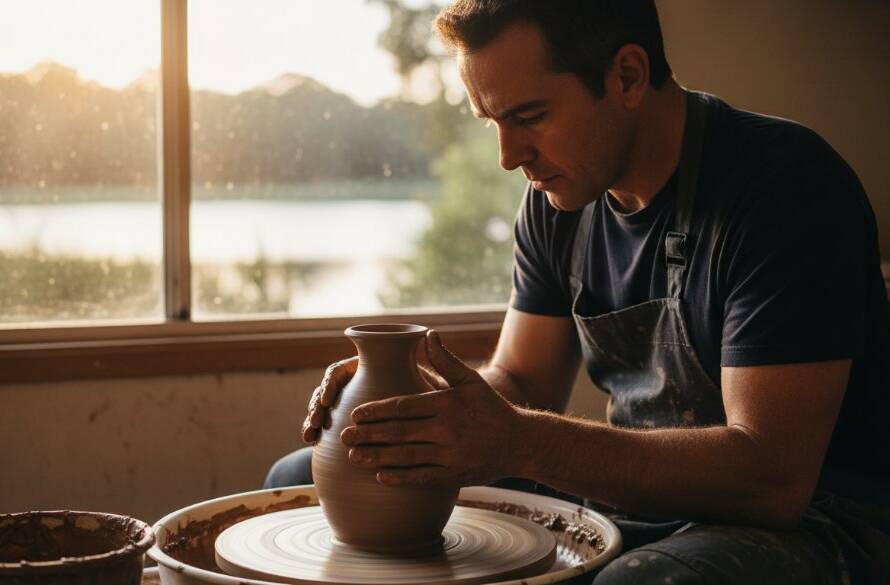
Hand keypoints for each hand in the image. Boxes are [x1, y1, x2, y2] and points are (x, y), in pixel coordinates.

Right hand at [302, 355, 448, 443]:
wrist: (446, 431)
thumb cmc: (446, 403)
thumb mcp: (445, 384)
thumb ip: (437, 361)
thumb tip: (430, 333)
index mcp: (373, 368)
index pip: (342, 370)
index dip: (330, 383)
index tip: (327, 399)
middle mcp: (360, 384)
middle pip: (330, 389)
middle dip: (317, 404)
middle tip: (315, 422)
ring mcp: (355, 404)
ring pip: (326, 408)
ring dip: (314, 419)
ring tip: (309, 436)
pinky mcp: (357, 425)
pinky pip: (331, 427)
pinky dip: (320, 435)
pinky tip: (313, 445)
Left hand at [340, 329, 523, 487]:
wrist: (521, 443)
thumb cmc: (492, 408)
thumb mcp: (471, 381)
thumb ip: (445, 360)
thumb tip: (426, 334)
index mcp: (447, 404)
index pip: (404, 406)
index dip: (377, 410)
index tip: (356, 413)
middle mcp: (446, 430)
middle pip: (399, 432)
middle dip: (369, 434)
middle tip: (344, 435)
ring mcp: (450, 455)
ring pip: (406, 457)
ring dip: (377, 457)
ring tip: (353, 456)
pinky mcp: (454, 476)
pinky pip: (422, 478)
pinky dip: (400, 478)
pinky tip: (380, 477)